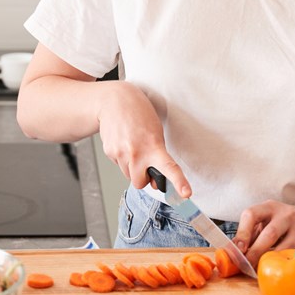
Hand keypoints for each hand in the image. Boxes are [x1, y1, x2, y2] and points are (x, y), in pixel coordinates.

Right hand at [96, 82, 191, 197]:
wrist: (114, 101)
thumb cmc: (139, 115)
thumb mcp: (156, 132)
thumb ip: (156, 156)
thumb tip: (152, 180)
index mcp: (153, 146)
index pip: (169, 168)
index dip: (179, 182)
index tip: (186, 193)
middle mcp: (136, 153)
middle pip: (139, 183)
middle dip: (142, 178)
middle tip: (145, 163)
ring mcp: (120, 153)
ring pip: (128, 175)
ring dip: (132, 167)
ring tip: (132, 146)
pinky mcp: (109, 152)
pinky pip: (118, 165)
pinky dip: (122, 158)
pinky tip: (123, 142)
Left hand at [234, 201, 294, 261]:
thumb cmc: (278, 223)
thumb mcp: (264, 221)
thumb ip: (249, 234)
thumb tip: (232, 252)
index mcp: (269, 207)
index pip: (252, 214)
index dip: (243, 233)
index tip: (238, 249)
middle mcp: (285, 214)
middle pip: (270, 233)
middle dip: (256, 251)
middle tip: (247, 265)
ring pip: (285, 247)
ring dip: (271, 260)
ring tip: (260, 268)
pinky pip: (294, 256)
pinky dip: (283, 263)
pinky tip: (277, 267)